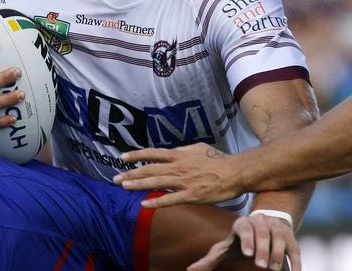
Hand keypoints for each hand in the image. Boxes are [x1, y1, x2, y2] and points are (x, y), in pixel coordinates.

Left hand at [113, 142, 242, 207]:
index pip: (153, 154)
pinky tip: (144, 204)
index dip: (137, 155)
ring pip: (156, 183)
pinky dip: (156, 202)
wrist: (235, 172)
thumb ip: (183, 150)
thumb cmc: (218, 159)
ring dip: (138, 185)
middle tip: (116, 178)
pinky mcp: (191, 195)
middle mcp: (178, 167)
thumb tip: (172, 151)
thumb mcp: (198, 148)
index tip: (122, 158)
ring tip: (124, 187)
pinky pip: (170, 200)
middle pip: (150, 169)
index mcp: (179, 155)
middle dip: (131, 173)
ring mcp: (184, 182)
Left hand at [188, 214, 298, 270]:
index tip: (247, 254)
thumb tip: (190, 270)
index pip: (245, 227)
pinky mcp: (290, 236)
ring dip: (278, 253)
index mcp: (242, 223)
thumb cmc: (240, 242)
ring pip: (279, 237)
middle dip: (263, 249)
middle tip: (261, 266)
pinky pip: (294, 248)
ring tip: (273, 270)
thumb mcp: (225, 248)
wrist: (264, 226)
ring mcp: (276, 227)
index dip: (247, 239)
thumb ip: (211, 258)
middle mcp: (260, 221)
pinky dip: (295, 261)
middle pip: (263, 232)